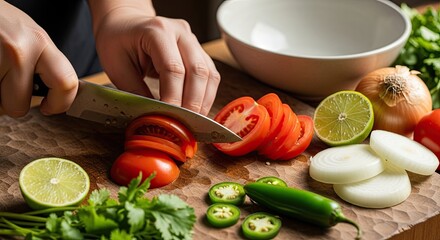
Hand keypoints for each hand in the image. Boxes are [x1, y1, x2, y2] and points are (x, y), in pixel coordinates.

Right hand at [0, 1, 77, 116]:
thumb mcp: (30, 36)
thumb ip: (45, 62)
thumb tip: (59, 93)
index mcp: (39, 42)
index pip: (65, 83)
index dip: (60, 103)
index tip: (49, 108)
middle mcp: (18, 51)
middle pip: (18, 106)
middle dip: (12, 102)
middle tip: (8, 85)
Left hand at [91, 4, 219, 115]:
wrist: (125, 23)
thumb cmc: (117, 42)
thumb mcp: (116, 67)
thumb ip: (135, 91)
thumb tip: (154, 117)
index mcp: (157, 31)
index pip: (173, 68)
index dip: (174, 97)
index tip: (169, 118)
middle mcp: (180, 32)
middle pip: (198, 71)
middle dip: (193, 102)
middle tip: (184, 125)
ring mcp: (192, 40)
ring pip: (209, 74)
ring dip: (203, 101)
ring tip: (192, 121)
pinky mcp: (198, 51)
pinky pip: (210, 75)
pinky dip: (206, 95)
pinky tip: (196, 109)